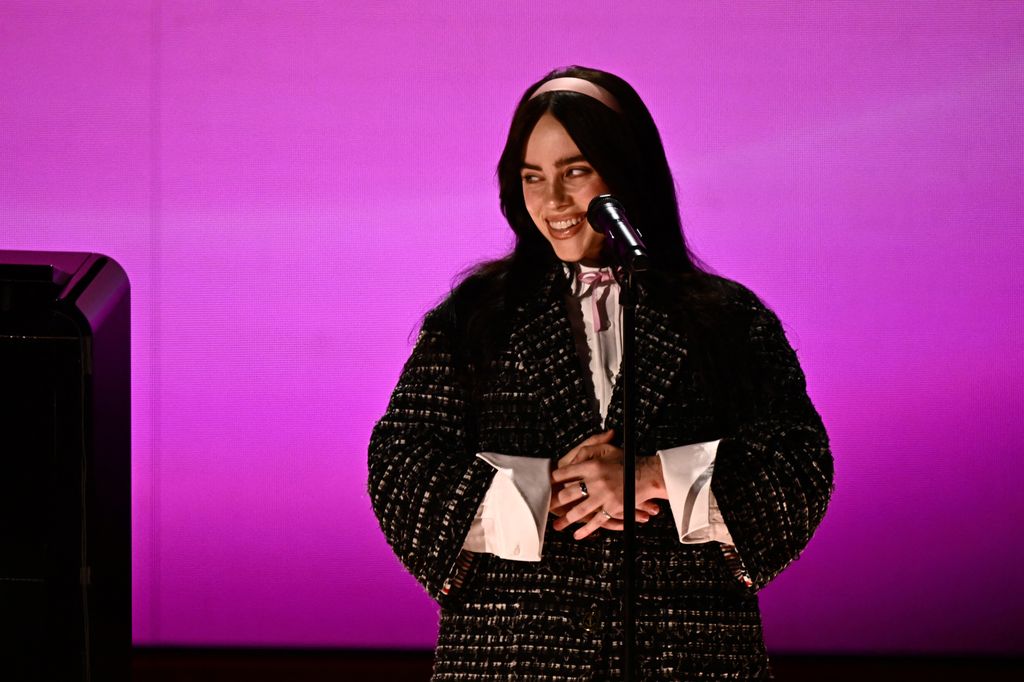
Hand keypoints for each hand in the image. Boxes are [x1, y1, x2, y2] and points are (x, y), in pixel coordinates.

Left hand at [549, 429, 665, 539]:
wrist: (648, 474)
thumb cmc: (626, 461)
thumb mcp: (606, 449)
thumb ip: (588, 449)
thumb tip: (573, 459)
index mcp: (592, 465)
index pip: (566, 473)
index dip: (554, 479)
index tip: (547, 484)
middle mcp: (596, 481)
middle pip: (569, 493)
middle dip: (556, 501)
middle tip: (547, 506)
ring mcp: (604, 496)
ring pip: (579, 510)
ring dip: (566, 519)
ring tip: (557, 525)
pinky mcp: (612, 508)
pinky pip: (596, 521)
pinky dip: (586, 529)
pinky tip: (577, 534)